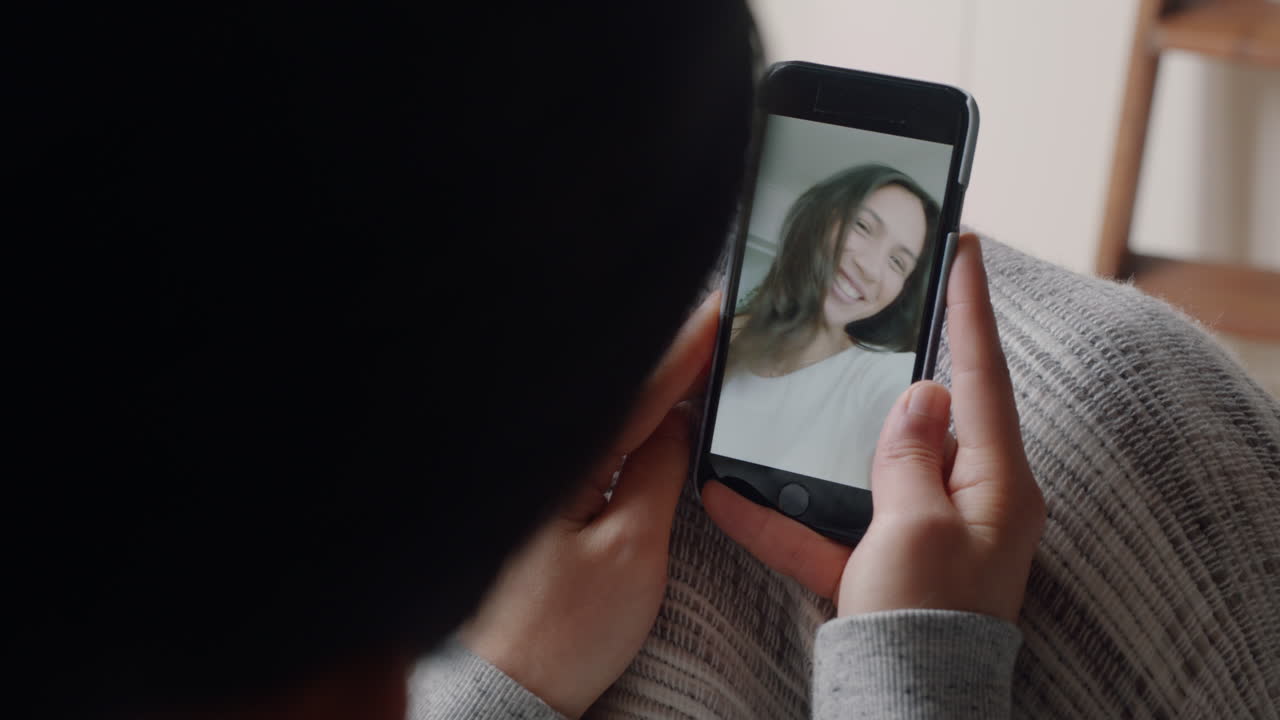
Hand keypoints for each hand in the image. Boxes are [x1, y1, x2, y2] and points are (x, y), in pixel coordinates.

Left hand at [459, 293, 718, 717]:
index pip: (638, 388)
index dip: (686, 346)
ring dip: (654, 383)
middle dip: (671, 352)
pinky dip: (634, 421)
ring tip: (701, 349)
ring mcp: (546, 480)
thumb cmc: (564, 631)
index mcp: (566, 460)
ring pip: (610, 414)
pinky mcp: (548, 504)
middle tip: (720, 315)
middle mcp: (550, 459)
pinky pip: (599, 445)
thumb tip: (679, 420)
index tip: (721, 306)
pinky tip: (659, 411)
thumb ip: (659, 474)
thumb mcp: (632, 551)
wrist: (512, 689)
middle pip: (620, 389)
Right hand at [703, 234, 1044, 622]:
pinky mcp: (880, 565)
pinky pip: (831, 527)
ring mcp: (922, 532)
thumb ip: (911, 455)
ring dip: (827, 438)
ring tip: (801, 386)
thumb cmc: (927, 621)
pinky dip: (788, 516)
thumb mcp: (917, 527)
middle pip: (930, 412)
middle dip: (905, 357)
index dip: (968, 307)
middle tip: (889, 299)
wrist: (904, 709)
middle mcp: (966, 501)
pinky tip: (730, 497)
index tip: (963, 247)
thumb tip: (921, 394)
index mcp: (995, 482)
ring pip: (870, 464)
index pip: (981, 375)